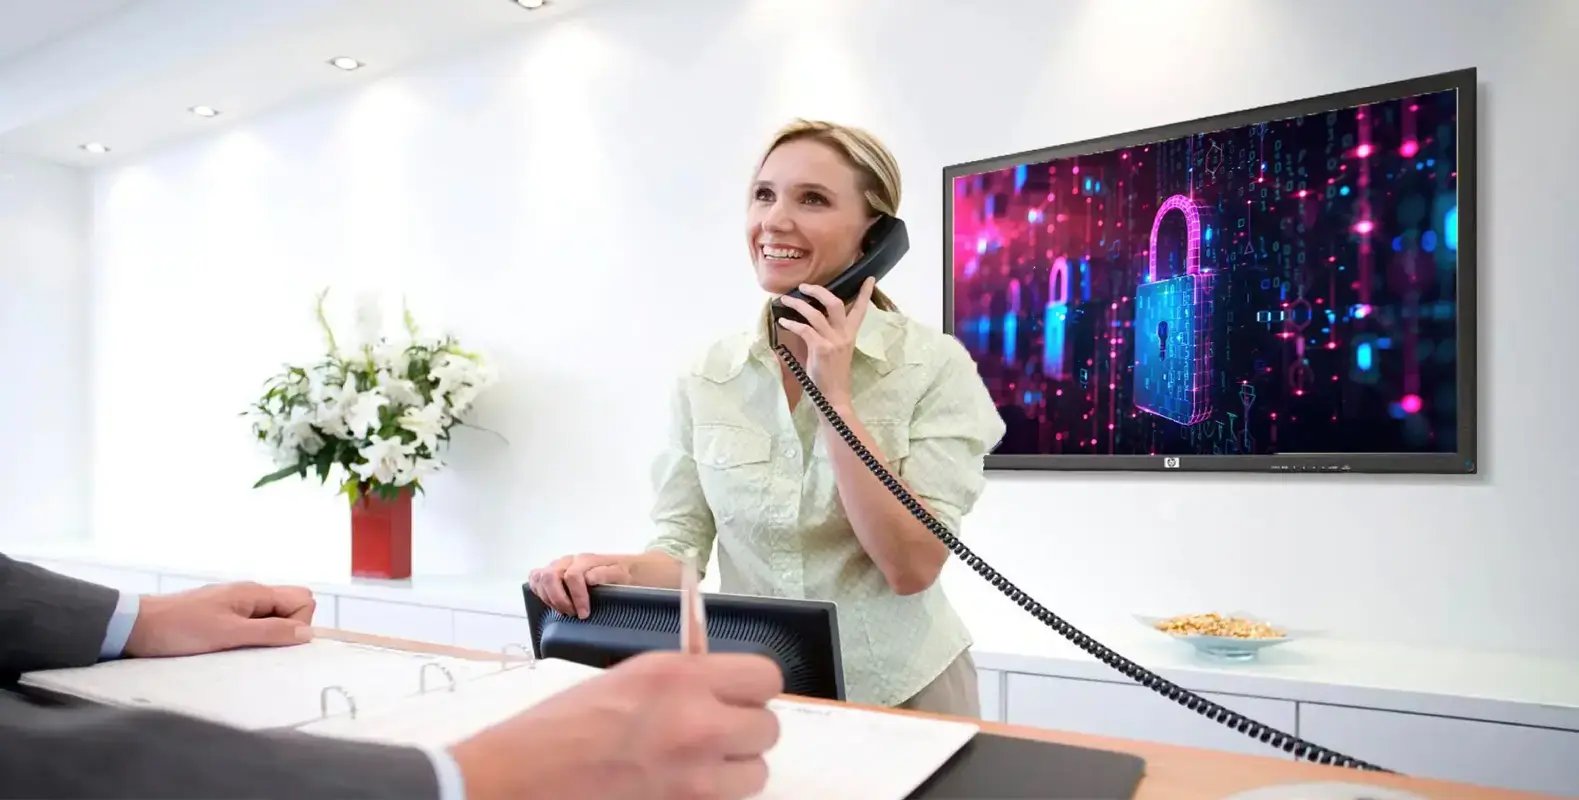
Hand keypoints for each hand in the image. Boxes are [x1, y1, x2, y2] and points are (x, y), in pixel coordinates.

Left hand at [124, 582, 315, 657]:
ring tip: (239, 650)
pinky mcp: (222, 616)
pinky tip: (229, 649)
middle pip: (291, 606)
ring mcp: (236, 604)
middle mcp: (250, 594)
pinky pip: (252, 624)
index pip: (303, 600)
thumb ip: (269, 632)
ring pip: (272, 618)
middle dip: (287, 629)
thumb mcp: (228, 634)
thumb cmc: (179, 628)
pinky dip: (249, 638)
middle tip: (258, 647)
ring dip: (266, 636)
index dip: (298, 624)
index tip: (274, 643)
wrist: (134, 626)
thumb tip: (307, 633)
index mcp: (255, 592)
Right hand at [449, 651, 782, 799]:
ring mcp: (694, 777)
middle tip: (714, 733)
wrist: (523, 777)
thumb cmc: (565, 724)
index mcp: (681, 677)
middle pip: (768, 729)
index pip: (766, 678)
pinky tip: (678, 787)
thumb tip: (725, 687)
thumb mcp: (632, 677)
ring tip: (696, 766)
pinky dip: (710, 796)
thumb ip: (687, 679)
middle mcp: (697, 724)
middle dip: (745, 732)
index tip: (738, 695)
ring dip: (733, 771)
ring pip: (756, 774)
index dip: (753, 689)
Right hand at [528, 553, 632, 618]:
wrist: (625, 569)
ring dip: (549, 598)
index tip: (584, 613)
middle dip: (559, 599)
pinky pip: (536, 578)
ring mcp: (559, 565)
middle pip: (550, 576)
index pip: (572, 576)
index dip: (577, 597)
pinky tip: (553, 602)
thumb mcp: (622, 575)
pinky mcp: (553, 572)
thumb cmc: (623, 574)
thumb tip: (588, 578)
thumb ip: (605, 574)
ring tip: (565, 611)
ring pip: (540, 577)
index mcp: (585, 560)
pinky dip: (540, 591)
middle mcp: (569, 560)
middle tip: (572, 613)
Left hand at [775, 277, 875, 408]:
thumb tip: (808, 321)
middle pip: (835, 303)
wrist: (834, 398)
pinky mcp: (821, 349)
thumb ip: (826, 335)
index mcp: (850, 335)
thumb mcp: (834, 352)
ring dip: (798, 304)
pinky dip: (792, 323)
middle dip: (818, 291)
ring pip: (816, 314)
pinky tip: (784, 321)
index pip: (861, 310)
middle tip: (804, 286)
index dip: (865, 293)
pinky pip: (804, 329)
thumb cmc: (831, 376)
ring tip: (785, 300)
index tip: (869, 278)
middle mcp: (844, 335)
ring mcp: (833, 341)